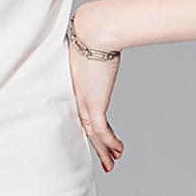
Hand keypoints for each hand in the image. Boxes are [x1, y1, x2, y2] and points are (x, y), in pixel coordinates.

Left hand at [67, 8, 124, 172]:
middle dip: (96, 145)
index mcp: (76, 84)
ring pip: (92, 132)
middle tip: (105, 161)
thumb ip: (100, 53)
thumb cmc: (94, 34)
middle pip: (85, 126)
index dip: (89, 125)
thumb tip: (106, 47)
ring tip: (112, 162)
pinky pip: (101, 129)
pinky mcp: (94, 101)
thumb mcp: (95, 48)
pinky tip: (118, 149)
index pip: (81, 110)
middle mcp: (78, 95)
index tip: (96, 136)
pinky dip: (109, 141)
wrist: (93, 33)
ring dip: (103, 148)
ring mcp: (85, 100)